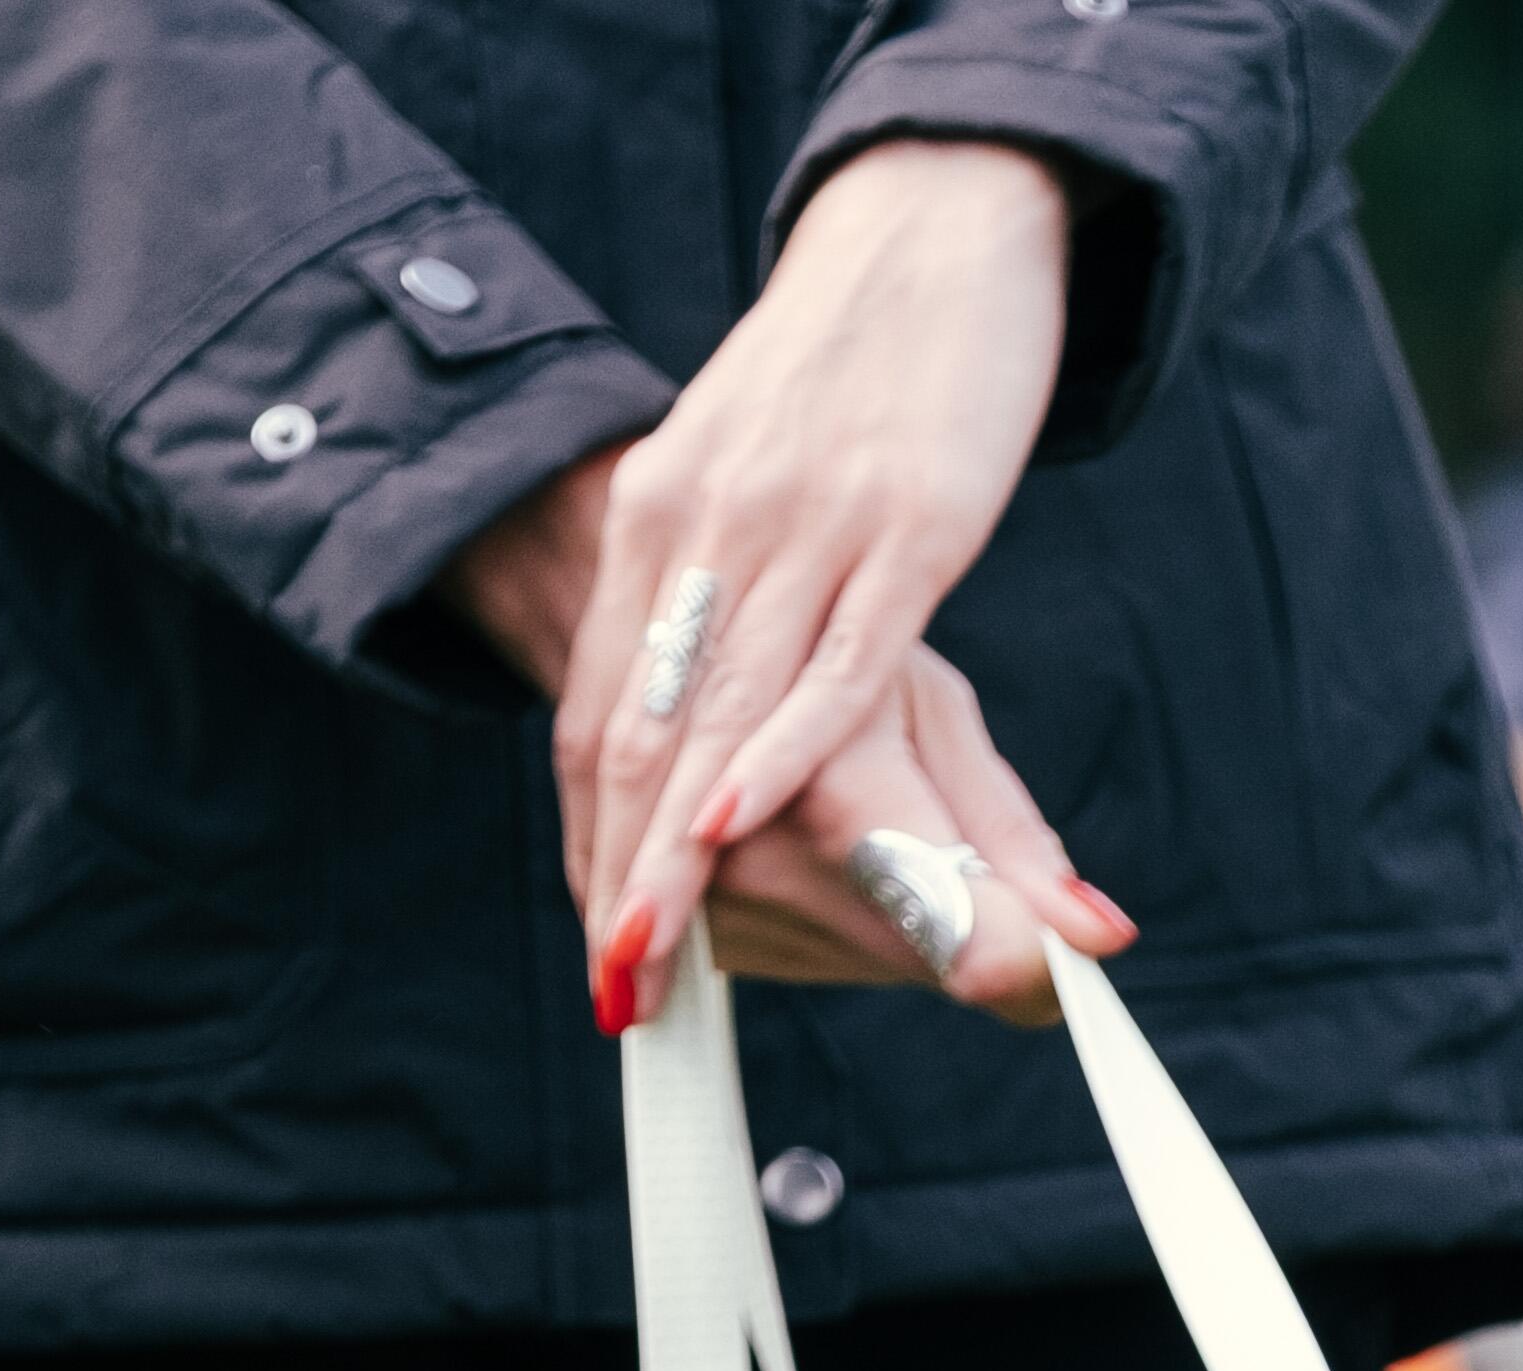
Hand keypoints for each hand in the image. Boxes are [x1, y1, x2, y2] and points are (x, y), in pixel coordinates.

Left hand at [445, 142, 1131, 1026]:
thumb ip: (709, 582)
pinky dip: (776, 755)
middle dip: (631, 871)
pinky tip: (731, 825)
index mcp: (661, 515)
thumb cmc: (838, 382)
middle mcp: (714, 528)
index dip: (597, 834)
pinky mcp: (905, 536)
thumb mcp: (738, 470)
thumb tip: (692, 706)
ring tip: (654, 952)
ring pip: (722, 717)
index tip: (602, 939)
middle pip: (652, 733)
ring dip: (681, 850)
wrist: (924, 237)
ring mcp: (807, 533)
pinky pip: (828, 671)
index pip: (611, 710)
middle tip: (618, 980)